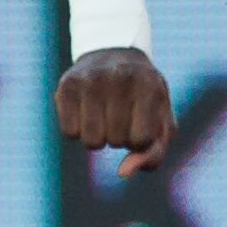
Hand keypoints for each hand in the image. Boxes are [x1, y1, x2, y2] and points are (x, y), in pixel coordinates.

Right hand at [55, 48, 177, 172]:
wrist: (114, 53)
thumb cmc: (142, 97)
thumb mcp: (159, 121)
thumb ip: (153, 154)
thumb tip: (123, 173)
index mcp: (149, 85)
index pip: (141, 141)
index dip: (139, 140)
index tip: (140, 123)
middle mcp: (119, 77)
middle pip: (115, 141)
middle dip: (119, 136)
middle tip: (120, 114)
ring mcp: (91, 79)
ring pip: (91, 140)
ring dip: (98, 137)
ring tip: (103, 115)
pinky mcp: (67, 84)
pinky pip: (69, 133)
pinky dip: (77, 130)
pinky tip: (85, 111)